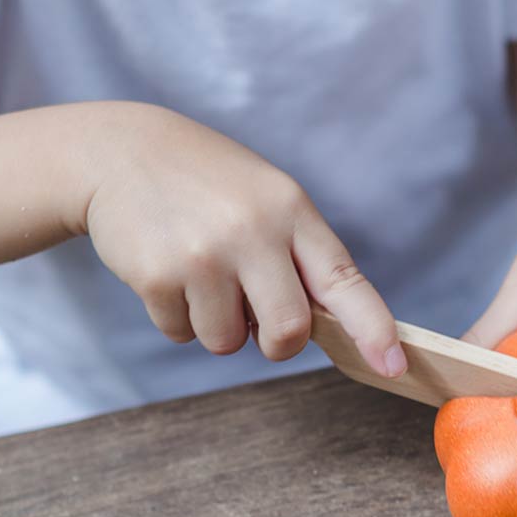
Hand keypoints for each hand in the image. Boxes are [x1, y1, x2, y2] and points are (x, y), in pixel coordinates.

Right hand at [80, 104, 405, 378]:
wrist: (123, 152)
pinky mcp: (157, 276)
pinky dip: (177, 316)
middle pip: (289, 332)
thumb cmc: (210, 185)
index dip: (372, 327)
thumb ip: (297, 257)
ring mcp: (203, 255)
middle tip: (257, 319)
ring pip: (228, 341)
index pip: (343, 279)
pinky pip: (182, 333)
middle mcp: (252, 231)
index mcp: (291, 210)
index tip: (394, 364)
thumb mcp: (266, 199)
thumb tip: (316, 334)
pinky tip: (168, 269)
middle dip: (277, 343)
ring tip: (201, 272)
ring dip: (217, 324)